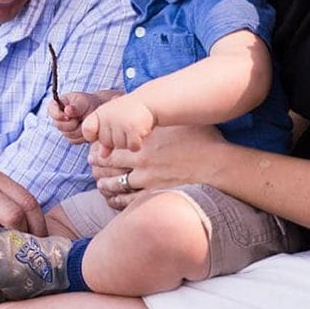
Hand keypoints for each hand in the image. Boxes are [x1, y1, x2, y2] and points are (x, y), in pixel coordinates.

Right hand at [47, 90, 107, 141]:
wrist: (96, 110)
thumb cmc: (87, 103)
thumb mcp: (83, 101)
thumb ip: (75, 106)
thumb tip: (67, 110)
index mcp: (56, 105)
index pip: (51, 110)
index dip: (58, 115)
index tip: (68, 116)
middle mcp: (58, 118)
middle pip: (59, 125)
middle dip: (73, 122)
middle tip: (82, 117)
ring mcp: (63, 129)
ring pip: (69, 134)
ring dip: (80, 129)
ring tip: (86, 121)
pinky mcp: (70, 138)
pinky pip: (74, 140)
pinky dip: (82, 135)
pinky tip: (86, 128)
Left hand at [82, 95, 155, 149]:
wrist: (150, 102)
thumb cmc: (129, 112)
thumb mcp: (114, 121)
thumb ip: (106, 138)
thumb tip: (102, 156)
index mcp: (99, 113)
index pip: (87, 130)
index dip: (93, 135)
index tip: (106, 130)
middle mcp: (108, 117)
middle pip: (105, 142)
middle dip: (116, 139)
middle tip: (125, 126)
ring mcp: (120, 123)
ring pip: (120, 146)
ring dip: (128, 141)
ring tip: (133, 128)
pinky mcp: (133, 128)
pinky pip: (132, 147)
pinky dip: (138, 143)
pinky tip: (140, 133)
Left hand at [92, 124, 227, 205]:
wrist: (217, 166)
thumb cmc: (204, 142)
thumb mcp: (180, 123)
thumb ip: (163, 120)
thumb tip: (157, 108)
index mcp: (146, 142)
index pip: (114, 144)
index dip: (103, 147)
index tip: (97, 148)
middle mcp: (142, 160)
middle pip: (110, 164)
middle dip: (98, 164)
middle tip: (92, 164)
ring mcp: (147, 180)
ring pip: (116, 183)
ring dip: (105, 183)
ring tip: (100, 183)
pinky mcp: (154, 195)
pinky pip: (129, 201)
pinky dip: (117, 200)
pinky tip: (113, 200)